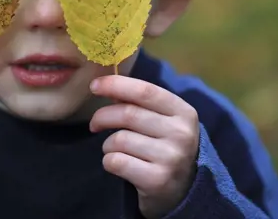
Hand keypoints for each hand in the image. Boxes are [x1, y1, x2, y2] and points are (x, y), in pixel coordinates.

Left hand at [89, 76, 198, 218]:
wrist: (182, 192)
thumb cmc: (164, 148)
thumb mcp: (163, 121)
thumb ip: (140, 103)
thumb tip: (106, 85)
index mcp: (184, 112)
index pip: (145, 91)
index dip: (116, 85)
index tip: (94, 86)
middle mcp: (181, 134)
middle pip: (128, 114)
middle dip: (103, 116)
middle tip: (94, 124)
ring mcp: (171, 158)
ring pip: (120, 139)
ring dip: (108, 144)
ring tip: (115, 150)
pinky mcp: (157, 180)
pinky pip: (116, 161)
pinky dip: (109, 161)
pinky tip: (119, 164)